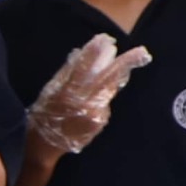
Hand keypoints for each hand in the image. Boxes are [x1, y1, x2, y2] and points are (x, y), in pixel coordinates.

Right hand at [30, 39, 154, 155]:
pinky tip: (106, 85)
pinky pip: (105, 101)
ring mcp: (96, 113)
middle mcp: (85, 104)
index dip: (95, 53)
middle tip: (142, 51)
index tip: (105, 39)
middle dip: (124, 64)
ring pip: (110, 89)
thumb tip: (79, 54)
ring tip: (133, 58)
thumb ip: (64, 75)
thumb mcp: (49, 93)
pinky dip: (106, 92)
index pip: (84, 68)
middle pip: (107, 79)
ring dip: (119, 74)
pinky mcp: (101, 120)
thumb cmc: (43, 116)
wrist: (45, 146)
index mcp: (67, 94)